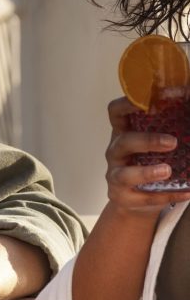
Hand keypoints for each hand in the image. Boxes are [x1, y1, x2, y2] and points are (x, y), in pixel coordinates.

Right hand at [106, 97, 189, 216]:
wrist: (134, 199)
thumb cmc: (147, 162)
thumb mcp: (152, 143)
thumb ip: (168, 128)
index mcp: (123, 133)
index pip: (116, 113)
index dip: (127, 104)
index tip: (149, 101)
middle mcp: (116, 152)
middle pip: (123, 142)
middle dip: (147, 141)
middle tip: (172, 142)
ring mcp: (116, 175)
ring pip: (124, 174)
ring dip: (146, 172)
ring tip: (167, 171)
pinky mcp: (122, 197)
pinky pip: (143, 198)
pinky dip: (167, 196)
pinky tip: (186, 192)